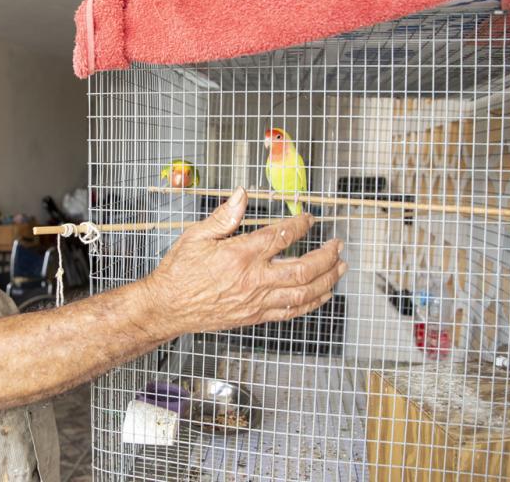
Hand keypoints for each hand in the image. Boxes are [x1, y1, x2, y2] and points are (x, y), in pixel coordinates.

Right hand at [144, 187, 346, 333]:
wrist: (168, 307)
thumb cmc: (179, 272)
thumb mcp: (196, 236)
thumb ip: (224, 216)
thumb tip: (242, 195)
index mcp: (240, 255)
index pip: (281, 236)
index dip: (300, 225)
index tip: (308, 219)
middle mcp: (253, 279)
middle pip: (303, 268)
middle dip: (326, 255)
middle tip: (337, 244)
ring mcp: (257, 300)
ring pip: (303, 292)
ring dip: (327, 279)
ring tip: (341, 267)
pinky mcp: (254, 316)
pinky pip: (290, 311)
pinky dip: (311, 303)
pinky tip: (322, 295)